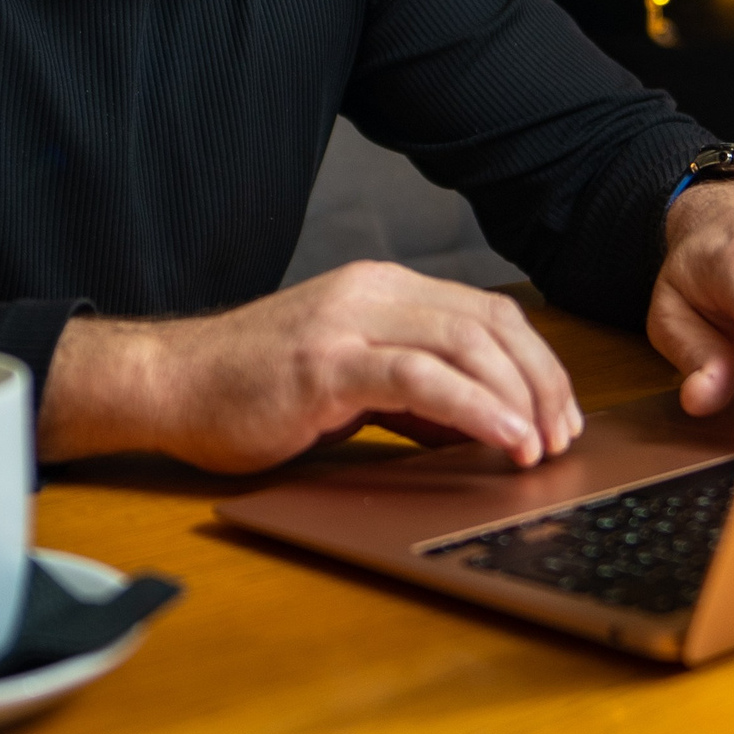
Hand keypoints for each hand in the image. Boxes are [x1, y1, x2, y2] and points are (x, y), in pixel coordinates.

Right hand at [37, 260, 581, 472]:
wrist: (171, 384)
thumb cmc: (251, 388)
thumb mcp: (348, 380)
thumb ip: (411, 392)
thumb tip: (479, 422)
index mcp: (381, 289)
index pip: (487, 312)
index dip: (537, 362)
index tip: (560, 413)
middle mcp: (372, 292)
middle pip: (490, 323)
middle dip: (541, 382)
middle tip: (562, 436)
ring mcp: (349, 323)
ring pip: (465, 343)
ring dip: (517, 397)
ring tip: (539, 445)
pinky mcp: (327, 364)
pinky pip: (420, 378)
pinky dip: (475, 407)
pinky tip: (502, 437)